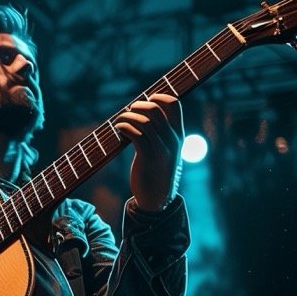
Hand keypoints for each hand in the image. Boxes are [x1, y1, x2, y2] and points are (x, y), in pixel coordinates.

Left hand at [115, 92, 183, 211]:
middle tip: (129, 111)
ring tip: (120, 121)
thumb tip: (143, 112)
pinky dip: (124, 127)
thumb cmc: (156, 171)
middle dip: (139, 105)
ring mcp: (161, 149)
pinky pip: (136, 135)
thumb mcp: (164, 150)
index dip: (158, 96)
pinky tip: (119, 129)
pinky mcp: (148, 158)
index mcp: (178, 134)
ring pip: (144, 121)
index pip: (174, 104)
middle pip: (156, 109)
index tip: (146, 101)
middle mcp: (172, 140)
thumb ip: (160, 133)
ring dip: (128, 117)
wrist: (157, 199)